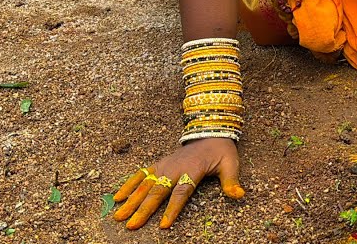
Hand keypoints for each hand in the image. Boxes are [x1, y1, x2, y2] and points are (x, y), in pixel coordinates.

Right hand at [111, 138, 243, 229]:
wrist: (210, 131)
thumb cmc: (221, 152)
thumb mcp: (230, 164)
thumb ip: (231, 181)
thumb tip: (239, 195)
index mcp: (192, 170)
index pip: (181, 192)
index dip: (173, 209)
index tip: (163, 225)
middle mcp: (175, 168)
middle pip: (158, 191)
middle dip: (144, 209)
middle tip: (131, 225)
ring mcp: (164, 165)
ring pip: (145, 184)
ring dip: (131, 200)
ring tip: (118, 215)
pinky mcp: (159, 163)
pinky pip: (141, 174)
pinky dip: (128, 185)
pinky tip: (117, 197)